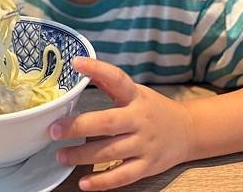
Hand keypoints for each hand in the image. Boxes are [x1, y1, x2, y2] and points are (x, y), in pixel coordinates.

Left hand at [50, 57, 193, 190]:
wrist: (188, 132)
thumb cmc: (154, 110)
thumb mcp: (135, 93)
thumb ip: (109, 83)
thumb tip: (81, 66)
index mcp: (136, 97)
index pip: (117, 79)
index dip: (97, 69)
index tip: (76, 63)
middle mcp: (140, 120)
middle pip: (107, 123)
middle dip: (79, 127)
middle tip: (54, 130)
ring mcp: (145, 144)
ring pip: (110, 152)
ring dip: (82, 156)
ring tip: (61, 155)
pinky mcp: (147, 166)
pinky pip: (122, 176)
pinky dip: (102, 181)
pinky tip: (83, 183)